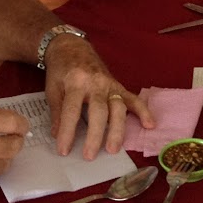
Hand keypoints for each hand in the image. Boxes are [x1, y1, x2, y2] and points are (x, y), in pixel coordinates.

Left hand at [42, 35, 154, 158]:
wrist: (72, 46)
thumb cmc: (61, 69)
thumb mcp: (52, 88)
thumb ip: (57, 112)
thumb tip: (58, 136)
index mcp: (76, 82)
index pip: (72, 111)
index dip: (67, 132)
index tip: (63, 150)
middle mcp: (96, 83)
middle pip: (99, 111)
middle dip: (95, 135)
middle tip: (89, 156)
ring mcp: (110, 84)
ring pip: (118, 108)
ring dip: (117, 130)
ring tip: (113, 149)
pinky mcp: (118, 85)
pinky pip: (133, 98)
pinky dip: (143, 111)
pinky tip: (150, 124)